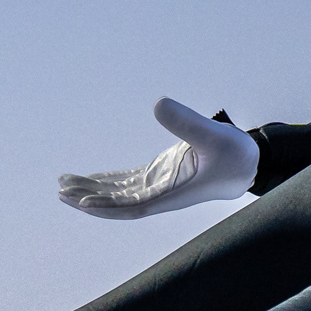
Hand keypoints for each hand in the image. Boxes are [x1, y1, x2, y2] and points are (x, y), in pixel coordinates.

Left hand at [57, 98, 257, 218]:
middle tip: (60, 190)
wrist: (250, 164)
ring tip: (64, 184)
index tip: (83, 203)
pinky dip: (107, 181)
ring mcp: (159, 185)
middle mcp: (161, 194)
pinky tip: (89, 180)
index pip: (134, 207)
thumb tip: (156, 104)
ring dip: (93, 190)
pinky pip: (127, 183)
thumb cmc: (237, 155)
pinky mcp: (160, 175)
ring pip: (119, 193)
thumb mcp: (214, 134)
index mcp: (173, 193)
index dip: (108, 207)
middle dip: (89, 198)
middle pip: (118, 203)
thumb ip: (187, 121)